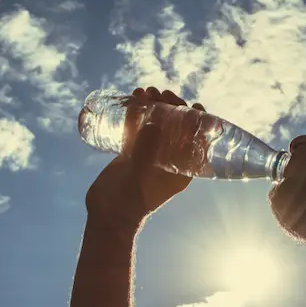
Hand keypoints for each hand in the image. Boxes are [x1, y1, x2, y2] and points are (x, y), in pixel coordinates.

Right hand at [85, 87, 205, 229]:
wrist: (107, 215)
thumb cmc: (130, 201)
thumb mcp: (141, 175)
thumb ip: (147, 151)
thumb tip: (154, 123)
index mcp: (181, 169)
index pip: (197, 141)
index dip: (198, 121)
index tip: (193, 105)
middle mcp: (168, 159)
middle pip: (176, 127)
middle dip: (171, 107)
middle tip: (162, 94)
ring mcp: (149, 155)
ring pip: (155, 124)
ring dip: (152, 106)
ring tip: (144, 92)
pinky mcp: (132, 152)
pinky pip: (137, 128)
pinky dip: (135, 112)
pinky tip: (132, 97)